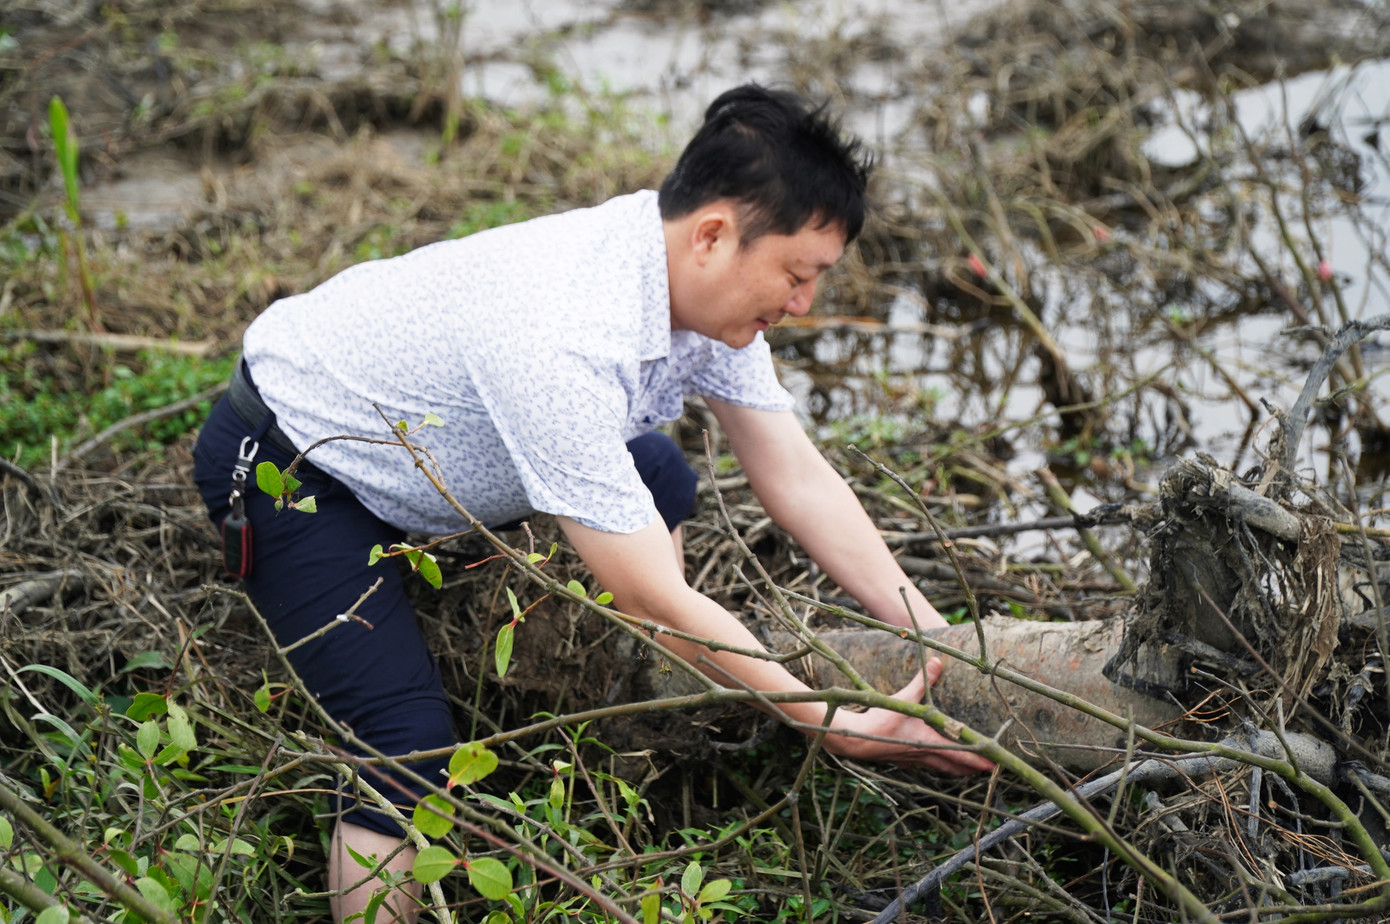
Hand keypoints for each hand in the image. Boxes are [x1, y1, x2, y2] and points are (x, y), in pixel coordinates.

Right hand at [823, 658, 995, 775]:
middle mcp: (923, 754)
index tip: (995, 766)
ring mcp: (912, 760)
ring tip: (966, 769)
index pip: (961, 754)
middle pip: (954, 767)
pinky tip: (934, 761)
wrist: (855, 741)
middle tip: (986, 769)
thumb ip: (922, 681)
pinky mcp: (901, 760)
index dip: (979, 760)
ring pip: (941, 769)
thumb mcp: (903, 699)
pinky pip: (926, 766)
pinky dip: (937, 766)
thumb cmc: (880, 721)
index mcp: (928, 741)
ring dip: (955, 769)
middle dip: (971, 769)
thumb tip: (938, 662)